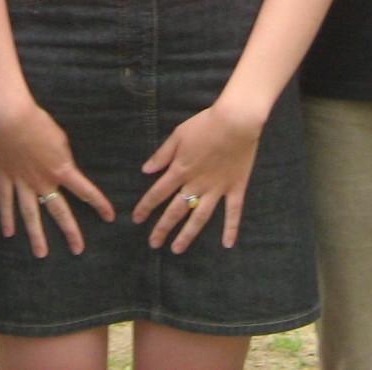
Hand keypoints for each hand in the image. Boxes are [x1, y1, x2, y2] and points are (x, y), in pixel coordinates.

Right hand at [0, 97, 112, 257]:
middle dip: (70, 231)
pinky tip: (8, 234)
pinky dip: (6, 218)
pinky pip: (6, 202)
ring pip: (30, 214)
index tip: (109, 217)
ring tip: (41, 253)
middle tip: (78, 249)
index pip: (85, 191)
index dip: (99, 204)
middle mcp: (43, 182)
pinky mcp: (6, 178)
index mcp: (61, 170)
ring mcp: (23, 183)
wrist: (12, 117)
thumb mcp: (62, 139)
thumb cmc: (40, 122)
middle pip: (59, 211)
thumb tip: (66, 170)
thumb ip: (64, 159)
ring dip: (37, 235)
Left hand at [133, 99, 263, 253]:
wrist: (235, 121)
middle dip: (163, 228)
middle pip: (176, 211)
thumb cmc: (205, 124)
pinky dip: (231, 228)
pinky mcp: (235, 188)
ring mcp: (217, 189)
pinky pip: (233, 212)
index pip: (158, 193)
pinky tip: (227, 244)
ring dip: (187, 234)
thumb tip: (145, 170)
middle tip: (153, 244)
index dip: (146, 207)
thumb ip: (162, 155)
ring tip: (177, 249)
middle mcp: (196, 184)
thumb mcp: (178, 135)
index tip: (136, 220)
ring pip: (199, 217)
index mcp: (180, 170)